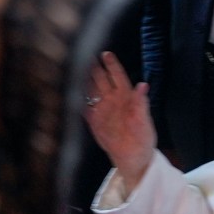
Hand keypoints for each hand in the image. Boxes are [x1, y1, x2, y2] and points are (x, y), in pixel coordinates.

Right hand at [85, 52, 157, 183]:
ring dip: (82, 81)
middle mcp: (113, 101)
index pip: (118, 76)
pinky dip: (76, 100)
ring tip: (73, 70)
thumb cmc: (143, 140)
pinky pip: (83, 108)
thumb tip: (143, 85)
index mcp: (127, 97)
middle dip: (92, 67)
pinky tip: (69, 92)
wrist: (134, 159)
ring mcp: (102, 110)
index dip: (111, 64)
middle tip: (83, 54)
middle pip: (101, 79)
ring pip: (90, 91)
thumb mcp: (144, 122)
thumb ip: (141, 103)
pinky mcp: (94, 122)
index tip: (105, 54)